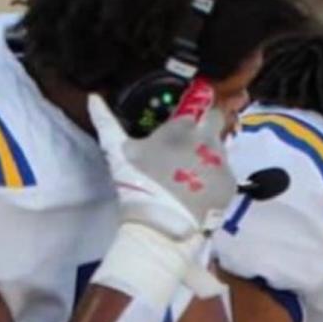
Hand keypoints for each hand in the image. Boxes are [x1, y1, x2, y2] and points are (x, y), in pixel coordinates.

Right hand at [89, 91, 235, 243]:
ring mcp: (221, 160)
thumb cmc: (136, 182)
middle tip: (193, 144)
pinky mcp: (230, 182)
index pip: (196, 107)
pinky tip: (200, 191)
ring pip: (222, 148)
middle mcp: (206, 138)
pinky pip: (226, 173)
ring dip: (211, 155)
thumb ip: (106, 122)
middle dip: (208, 126)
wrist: (160, 223)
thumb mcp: (117, 151)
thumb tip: (92, 98)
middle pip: (216, 120)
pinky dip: (215, 179)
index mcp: (181, 127)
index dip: (191, 115)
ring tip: (193, 174)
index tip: (184, 125)